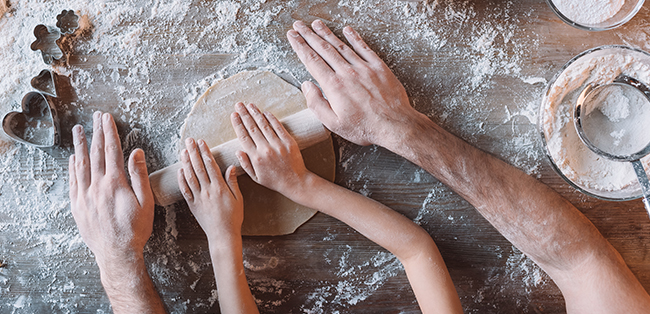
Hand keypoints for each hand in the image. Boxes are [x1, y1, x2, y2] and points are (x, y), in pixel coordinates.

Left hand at [69, 112, 153, 274]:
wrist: (117, 253)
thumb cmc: (135, 230)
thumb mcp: (146, 202)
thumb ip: (139, 175)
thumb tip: (136, 153)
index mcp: (115, 184)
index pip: (112, 151)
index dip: (110, 132)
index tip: (108, 118)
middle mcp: (97, 187)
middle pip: (97, 153)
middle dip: (97, 133)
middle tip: (96, 117)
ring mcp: (85, 196)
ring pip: (81, 165)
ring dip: (81, 145)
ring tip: (79, 130)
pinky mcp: (78, 207)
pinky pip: (73, 182)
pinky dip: (73, 167)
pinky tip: (73, 158)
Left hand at [177, 137, 243, 243]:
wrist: (223, 235)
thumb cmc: (233, 218)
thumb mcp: (238, 199)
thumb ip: (233, 182)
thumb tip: (230, 166)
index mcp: (220, 187)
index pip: (210, 165)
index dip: (205, 152)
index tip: (201, 142)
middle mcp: (207, 191)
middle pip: (198, 168)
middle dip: (193, 152)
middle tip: (189, 140)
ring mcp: (198, 198)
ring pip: (190, 177)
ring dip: (186, 162)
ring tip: (183, 151)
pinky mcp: (192, 205)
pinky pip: (185, 190)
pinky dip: (182, 179)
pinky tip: (180, 170)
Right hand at [230, 102, 309, 198]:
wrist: (296, 182)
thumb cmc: (275, 181)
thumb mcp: (256, 178)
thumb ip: (245, 164)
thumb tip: (238, 151)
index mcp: (256, 158)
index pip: (243, 137)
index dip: (238, 124)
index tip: (234, 115)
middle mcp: (266, 149)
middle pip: (252, 128)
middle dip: (244, 114)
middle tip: (239, 105)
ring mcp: (278, 144)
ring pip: (264, 125)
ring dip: (256, 113)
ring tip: (249, 105)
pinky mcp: (289, 142)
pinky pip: (278, 127)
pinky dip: (271, 118)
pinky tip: (265, 112)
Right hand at [287, 20, 424, 147]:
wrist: (395, 124)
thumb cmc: (365, 127)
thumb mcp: (334, 124)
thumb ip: (317, 104)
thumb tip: (307, 86)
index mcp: (334, 86)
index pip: (312, 61)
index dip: (300, 46)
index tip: (293, 36)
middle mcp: (347, 73)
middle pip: (324, 49)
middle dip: (309, 35)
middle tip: (299, 25)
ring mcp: (364, 68)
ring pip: (341, 46)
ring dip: (327, 33)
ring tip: (316, 24)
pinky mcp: (379, 67)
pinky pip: (364, 48)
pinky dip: (354, 37)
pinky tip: (347, 30)